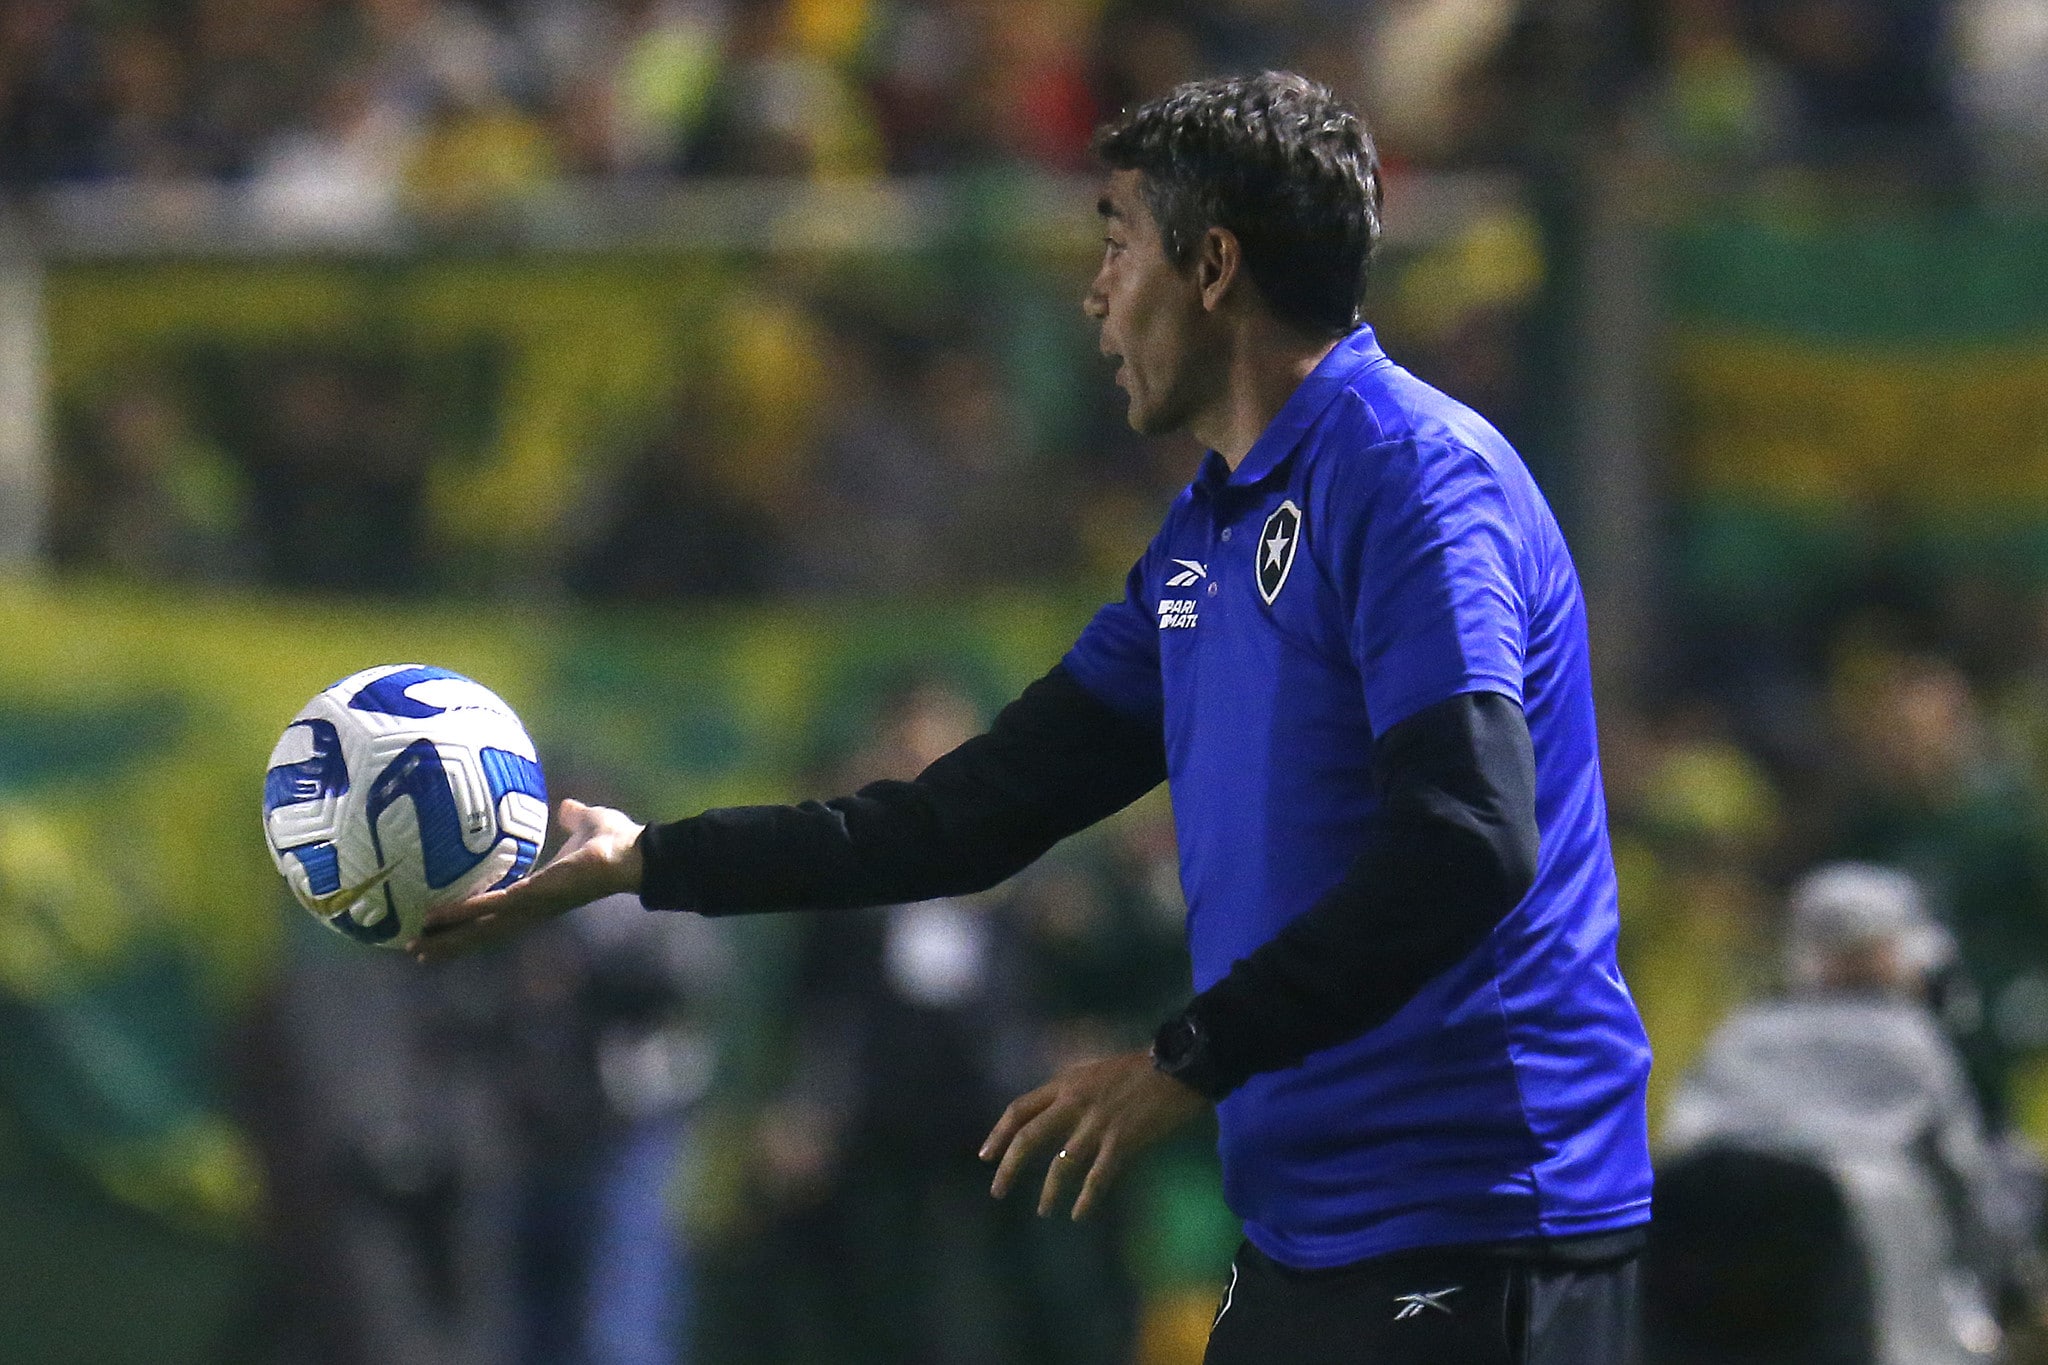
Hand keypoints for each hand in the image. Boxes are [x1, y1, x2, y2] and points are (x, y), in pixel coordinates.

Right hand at [409, 798, 644, 962]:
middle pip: (483, 932)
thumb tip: (566, 806)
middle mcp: (531, 908)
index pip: (497, 915)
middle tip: (415, 951)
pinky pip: (490, 908)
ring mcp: (530, 907)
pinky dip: (463, 913)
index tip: (442, 929)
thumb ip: (572, 818)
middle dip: (451, 943)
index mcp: (538, 895)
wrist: (632, 854)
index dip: (471, 924)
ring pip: (481, 928)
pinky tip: (436, 917)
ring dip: (448, 937)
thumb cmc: (615, 842)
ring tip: (415, 945)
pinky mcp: (531, 898)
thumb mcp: (585, 824)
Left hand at [980, 1049, 1206, 1219]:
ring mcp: (1097, 1122)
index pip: (1019, 1109)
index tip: (985, 1156)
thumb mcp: (1093, 1072)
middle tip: (997, 1191)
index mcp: (1065, 1083)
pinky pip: (1097, 1177)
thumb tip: (1051, 1117)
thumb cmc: (1140, 1070)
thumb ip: (1070, 1093)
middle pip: (1029, 1138)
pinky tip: (1078, 1214)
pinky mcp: (1122, 1140)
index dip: (998, 1134)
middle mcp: (1074, 1101)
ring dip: (1049, 1192)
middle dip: (1009, 1168)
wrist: (1180, 1068)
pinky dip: (1086, 1199)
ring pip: (1061, 1165)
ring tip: (1044, 1211)